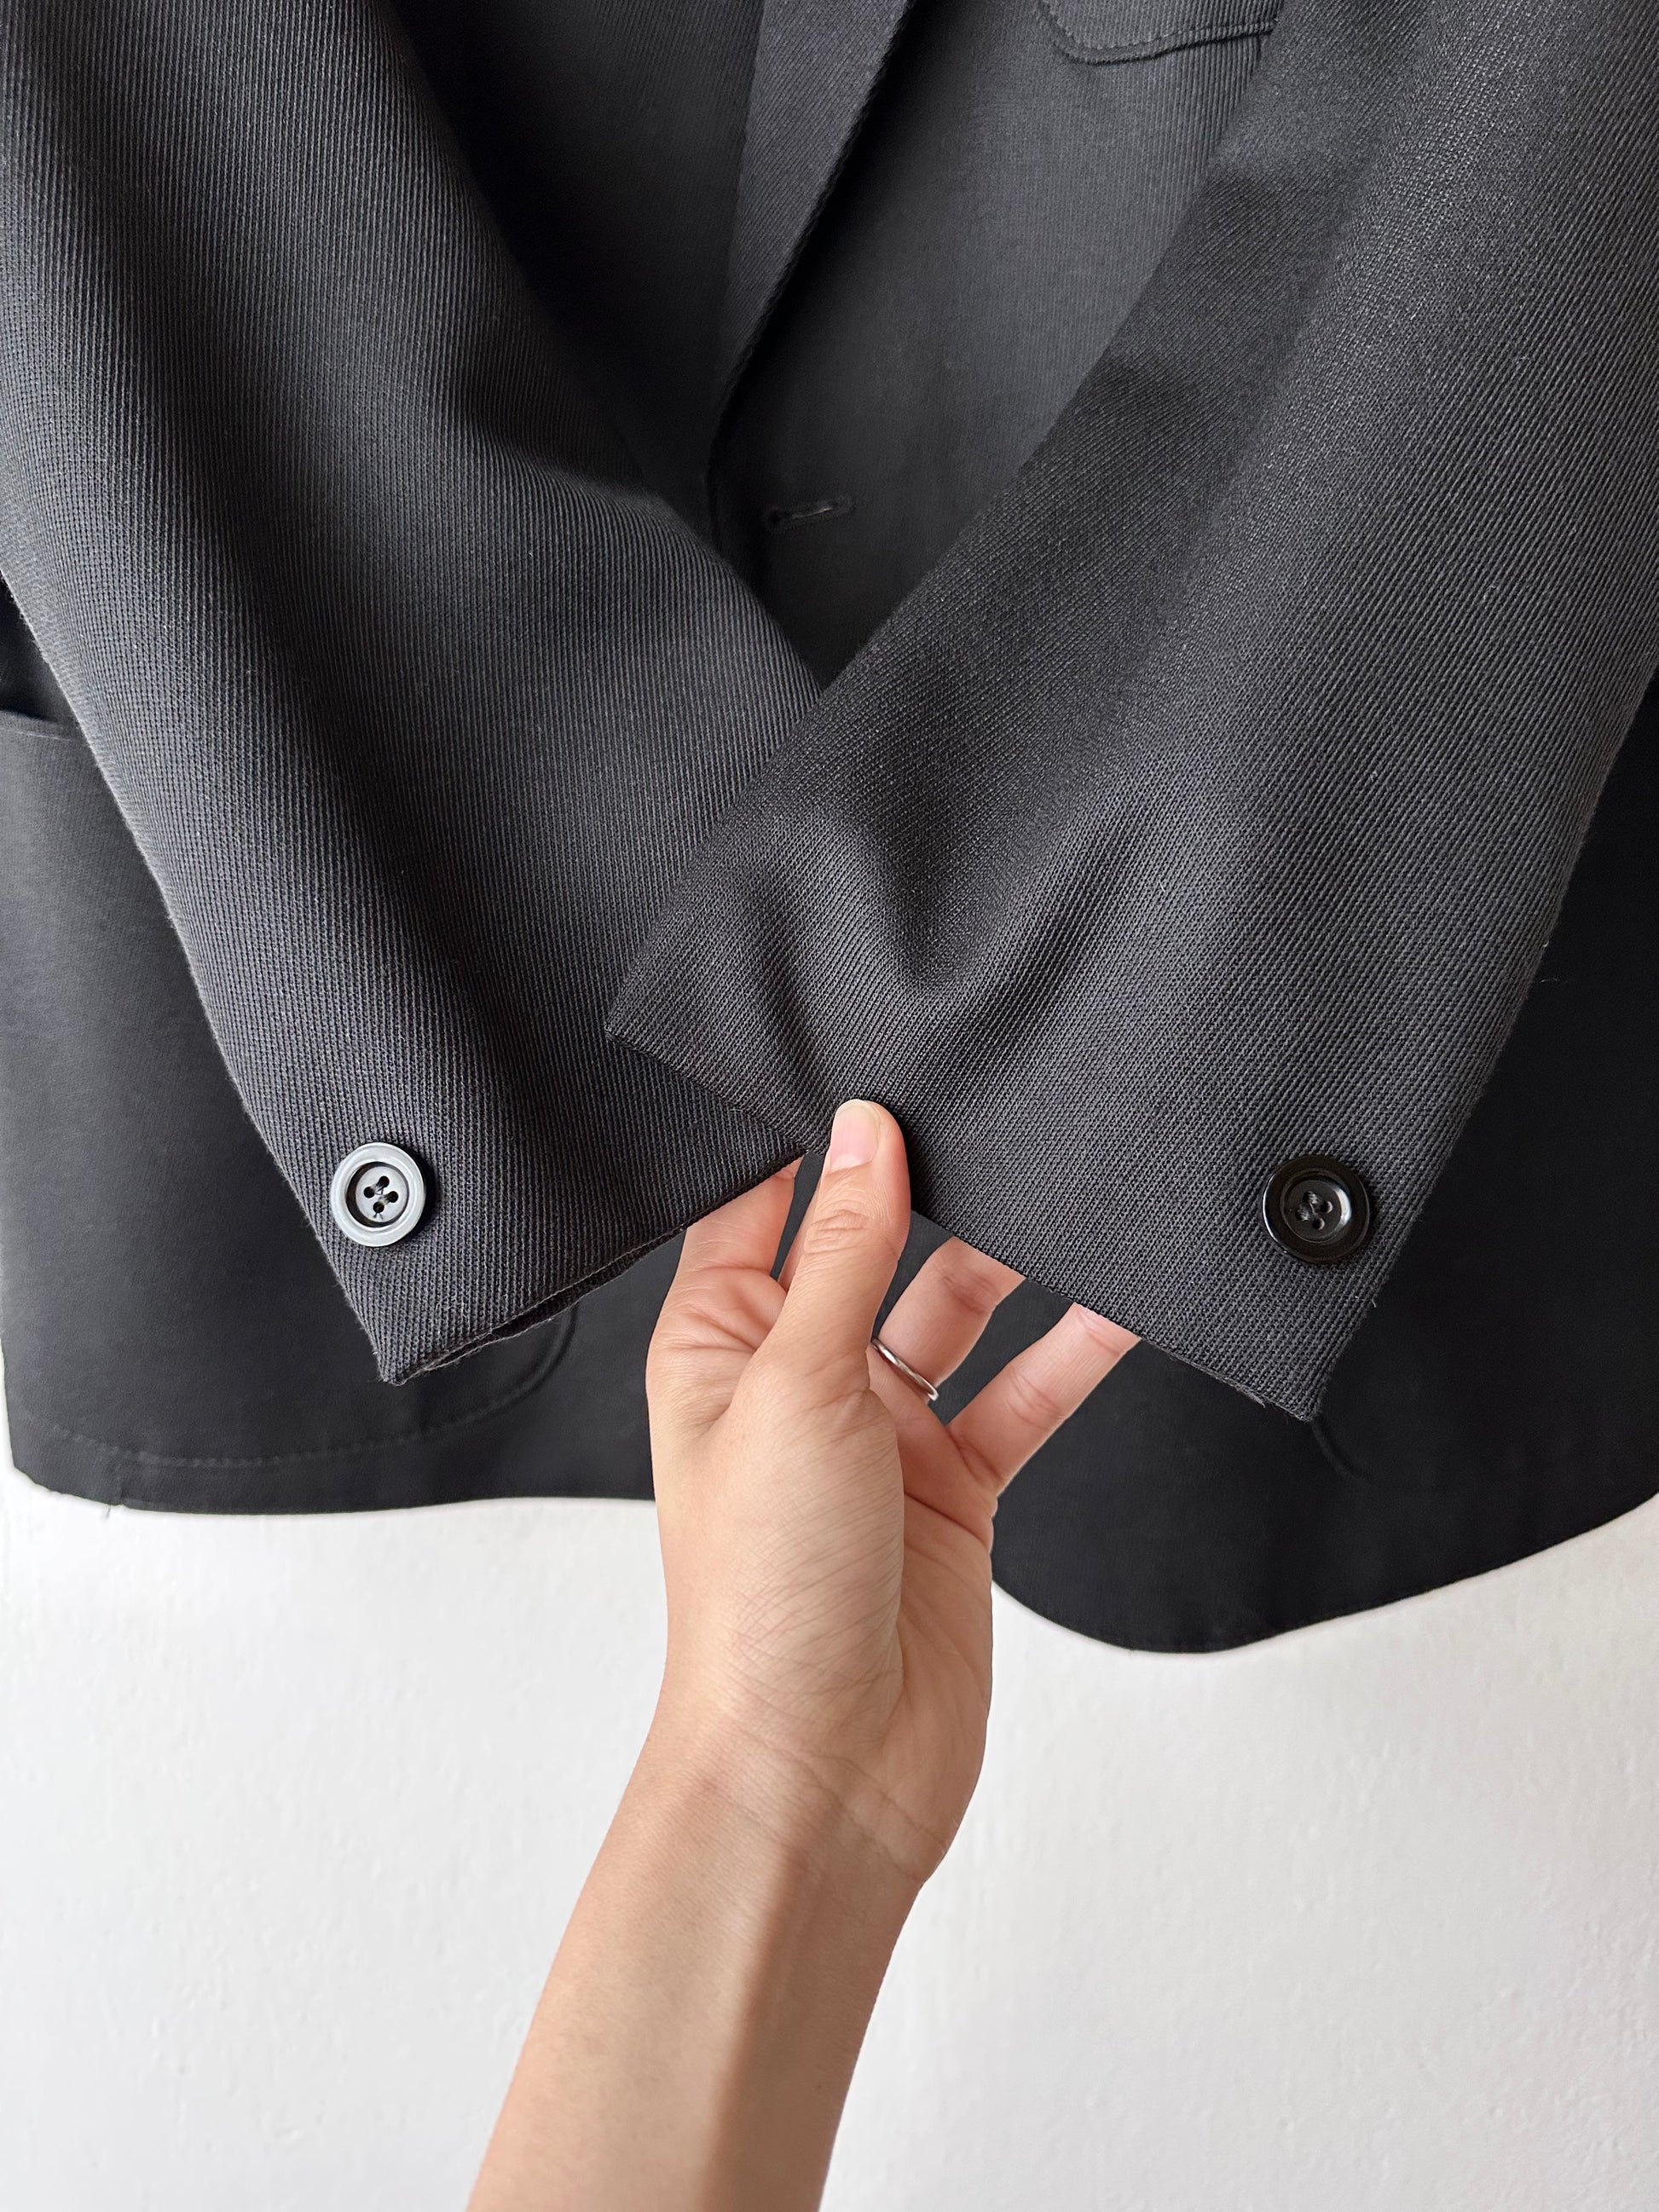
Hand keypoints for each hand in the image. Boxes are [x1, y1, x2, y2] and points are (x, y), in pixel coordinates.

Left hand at [647, 1098, 1137, 1887]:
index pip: (759, 1209)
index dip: (810, 1141)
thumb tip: (862, 1132)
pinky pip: (1019, 1394)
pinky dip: (1068, 1352)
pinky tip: (1118, 1304)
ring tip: (1068, 1189)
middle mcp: (794, 1381)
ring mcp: (878, 1436)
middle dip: (926, 1190)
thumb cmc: (759, 1596)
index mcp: (716, 1346)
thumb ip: (844, 1255)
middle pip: (871, 1251)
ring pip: (958, 1313)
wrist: (823, 1770)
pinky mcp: (952, 1490)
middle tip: (988, 1108)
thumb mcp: (794, 1385)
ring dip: (1010, 1263)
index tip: (870, 1064)